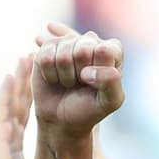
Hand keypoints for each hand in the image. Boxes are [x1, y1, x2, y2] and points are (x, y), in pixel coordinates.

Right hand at [0, 55, 33, 158]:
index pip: (25, 111)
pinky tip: (10, 76)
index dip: (31, 94)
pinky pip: (2, 109)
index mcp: (15, 139)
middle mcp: (8, 131)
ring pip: (11, 98)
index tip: (41, 78)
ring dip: (18, 78)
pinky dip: (6, 92)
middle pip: (19, 99)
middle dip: (27, 78)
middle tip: (35, 57)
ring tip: (25, 58)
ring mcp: (0, 130)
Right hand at [32, 22, 124, 138]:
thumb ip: (112, 82)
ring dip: (65, 76)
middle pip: (83, 50)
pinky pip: (45, 57)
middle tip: (81, 83)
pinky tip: (55, 78)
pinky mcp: (47, 47)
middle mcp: (91, 41)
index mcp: (113, 51)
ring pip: (63, 55)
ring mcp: (68, 42)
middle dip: (80, 74)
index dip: (98, 72)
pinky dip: (50, 74)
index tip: (97, 83)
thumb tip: (88, 70)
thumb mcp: (111, 101)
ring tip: (69, 82)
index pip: (105, 51)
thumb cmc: (90, 107)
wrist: (63, 118)